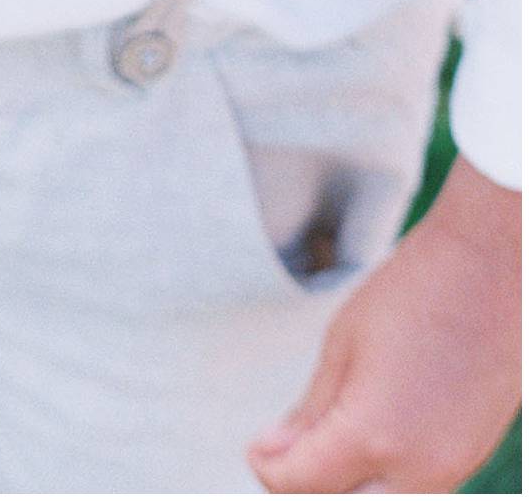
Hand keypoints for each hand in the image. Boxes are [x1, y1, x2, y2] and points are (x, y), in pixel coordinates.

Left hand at [248, 156, 521, 491]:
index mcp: (371, 435)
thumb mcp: (343, 344)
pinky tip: (366, 444)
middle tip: (284, 454)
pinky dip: (382, 483)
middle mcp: (416, 469)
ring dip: (345, 488)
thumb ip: (311, 411)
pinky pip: (414, 492)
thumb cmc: (416, 293)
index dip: (268, 467)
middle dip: (304, 488)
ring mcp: (449, 471)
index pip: (299, 485)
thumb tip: (275, 450)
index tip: (258, 447)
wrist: (492, 272)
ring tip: (323, 443)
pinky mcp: (469, 461)